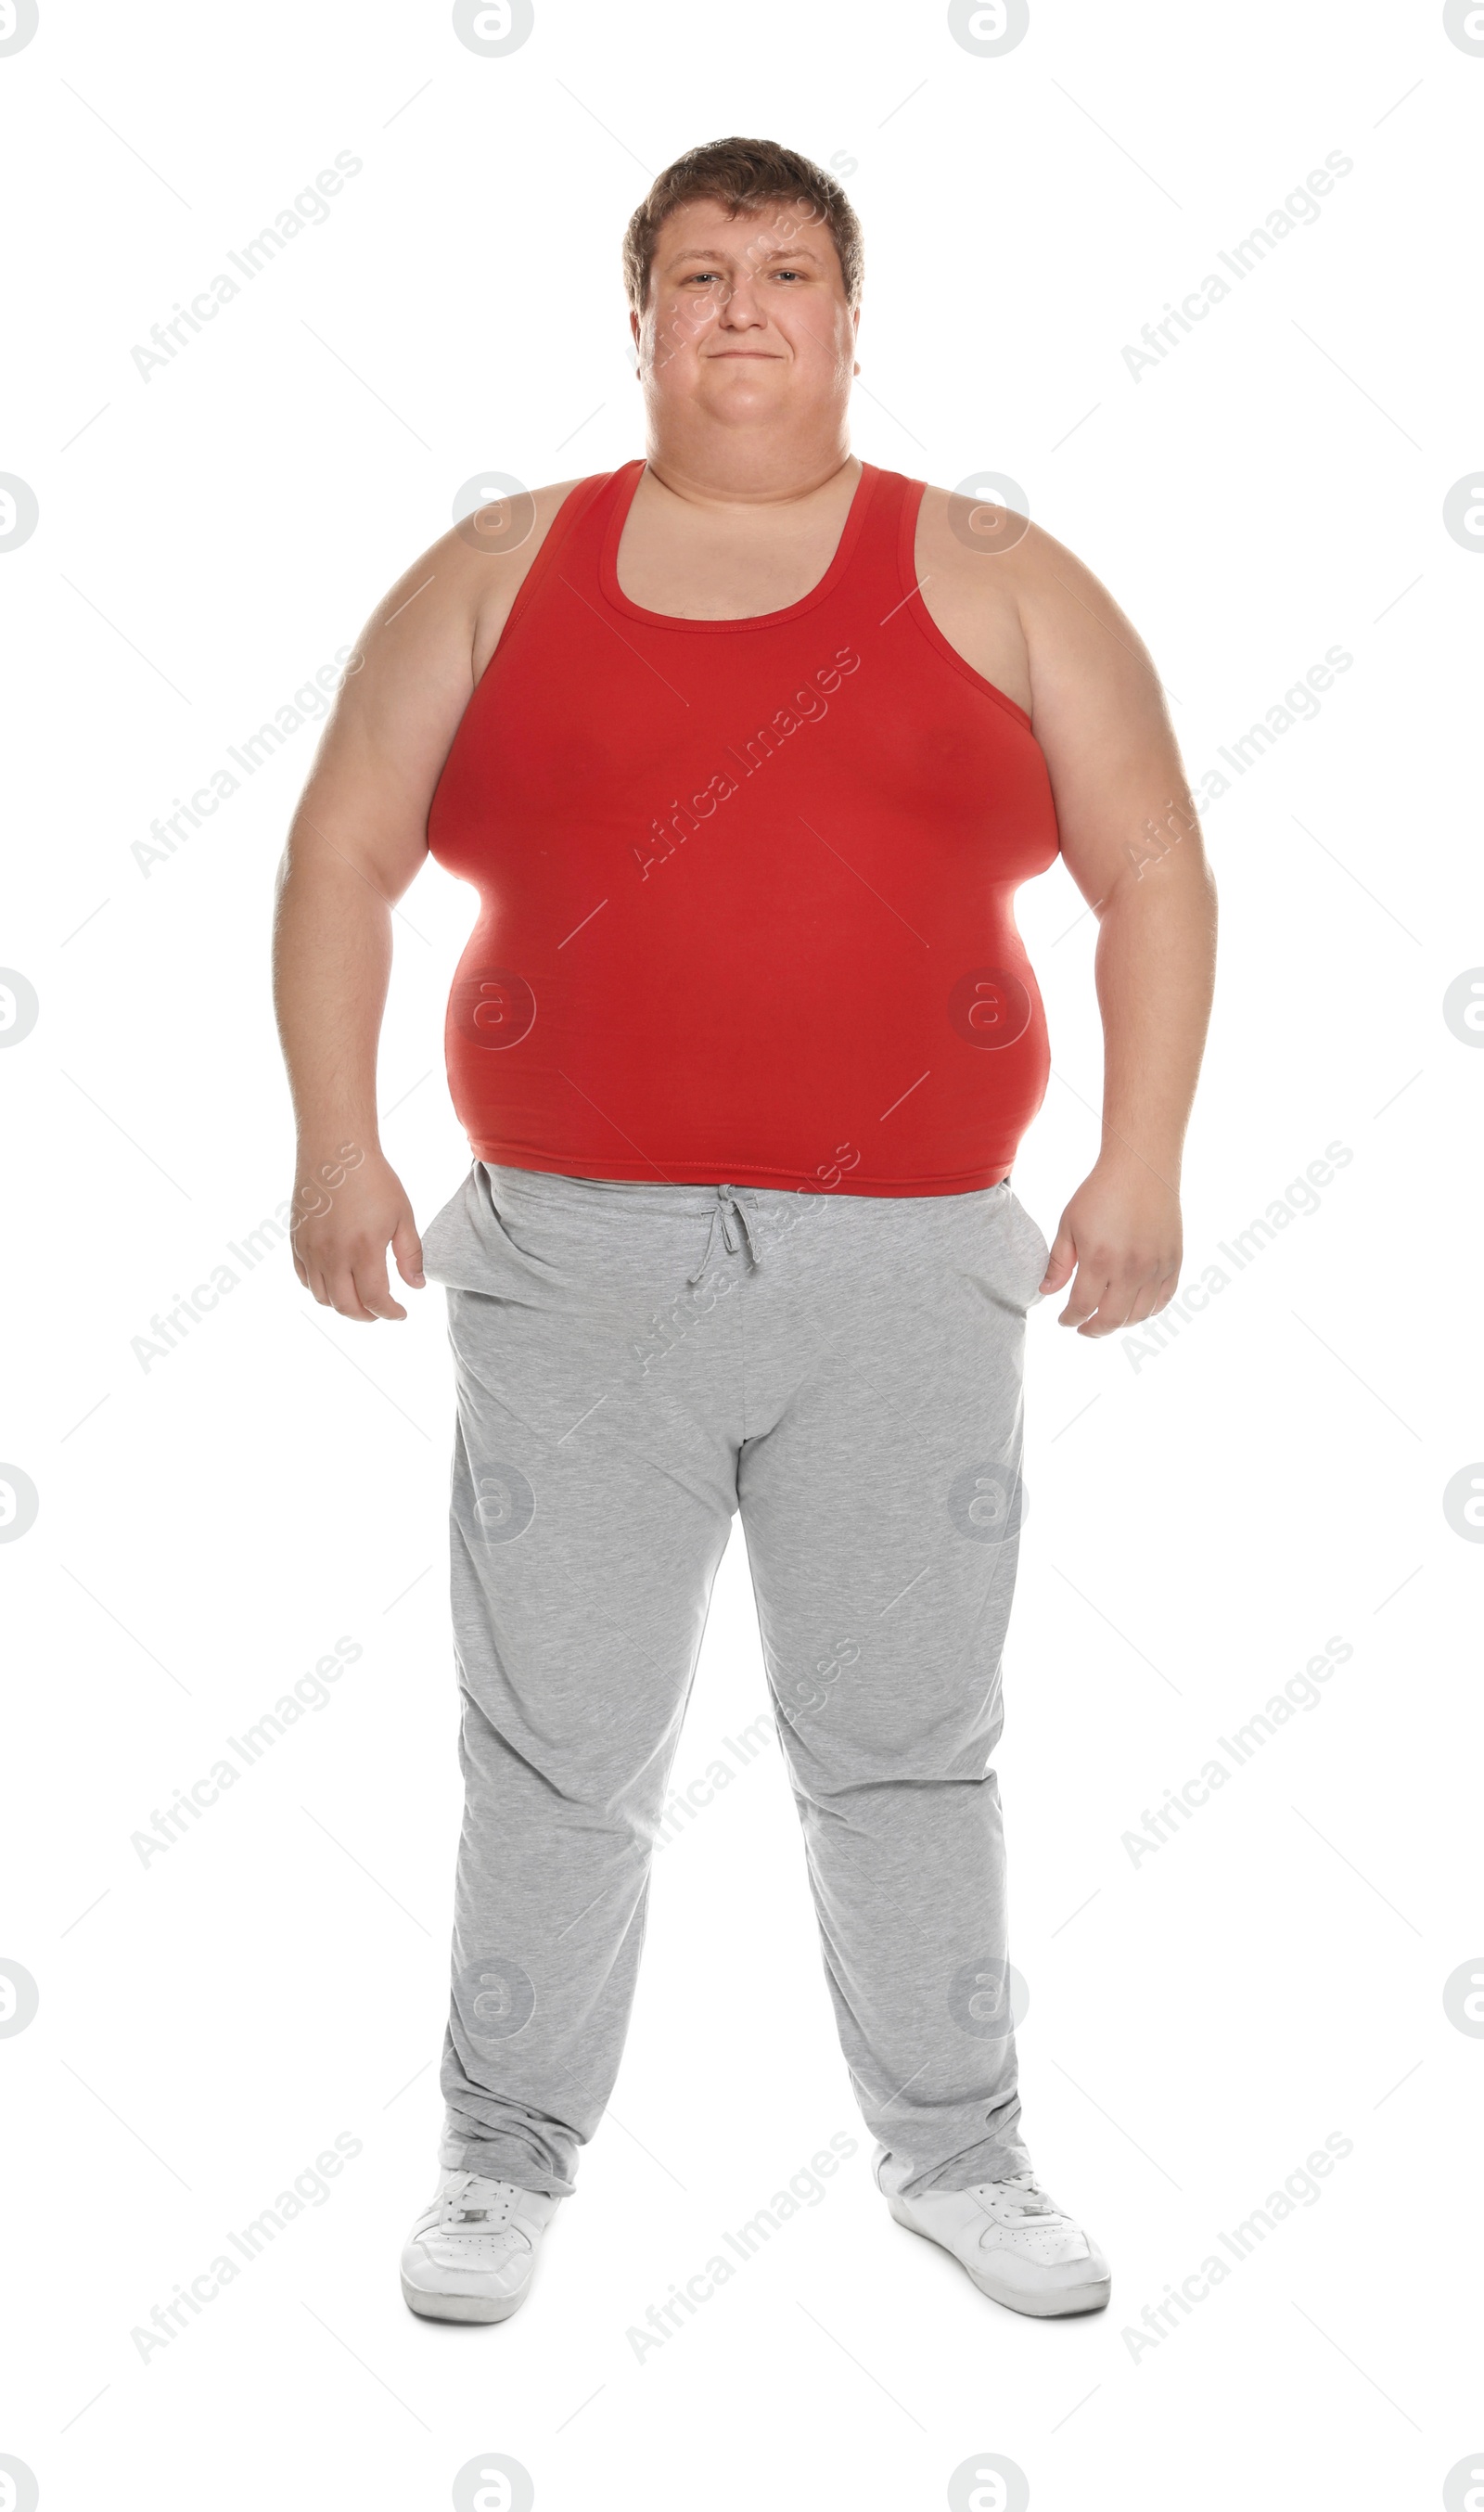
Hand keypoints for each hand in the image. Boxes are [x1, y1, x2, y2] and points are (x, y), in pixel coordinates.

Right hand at [291, 1146, 424, 1321]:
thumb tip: (416, 1287)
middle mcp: (333, 1255)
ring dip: (342, 1305)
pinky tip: (336, 1283)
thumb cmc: (374, 1180)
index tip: (401, 1314)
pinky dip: (320, 1289)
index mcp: (363, 1250)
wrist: (335, 1151)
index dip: (390, 1313)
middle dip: (367, 1316)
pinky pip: (304, 1279)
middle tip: (380, 1312)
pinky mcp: (297, 1240)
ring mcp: (311, 1249)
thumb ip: (410, 1255)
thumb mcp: (403, 1216)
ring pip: (322, 1297)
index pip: (375, 1300)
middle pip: (346, 1306)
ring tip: (359, 1299)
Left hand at [1040, 1155, 1181, 1336]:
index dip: (1070, 1320)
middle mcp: (1131, 1269)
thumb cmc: (1100, 1193)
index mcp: (1099, 1260)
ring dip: (1119, 1324)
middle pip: (1111, 1320)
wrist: (1141, 1168)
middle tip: (1084, 1328)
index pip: (1082, 1307)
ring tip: (1107, 1318)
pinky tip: (1133, 1308)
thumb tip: (1046, 1293)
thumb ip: (1058, 1263)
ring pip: (1138, 1316)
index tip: (1064, 1320)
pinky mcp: (1173, 1262)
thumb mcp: (1069, 1225)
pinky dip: (1147, 1311)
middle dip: (1093, 1330)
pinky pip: (1163, 1301)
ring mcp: (1156, 1268)